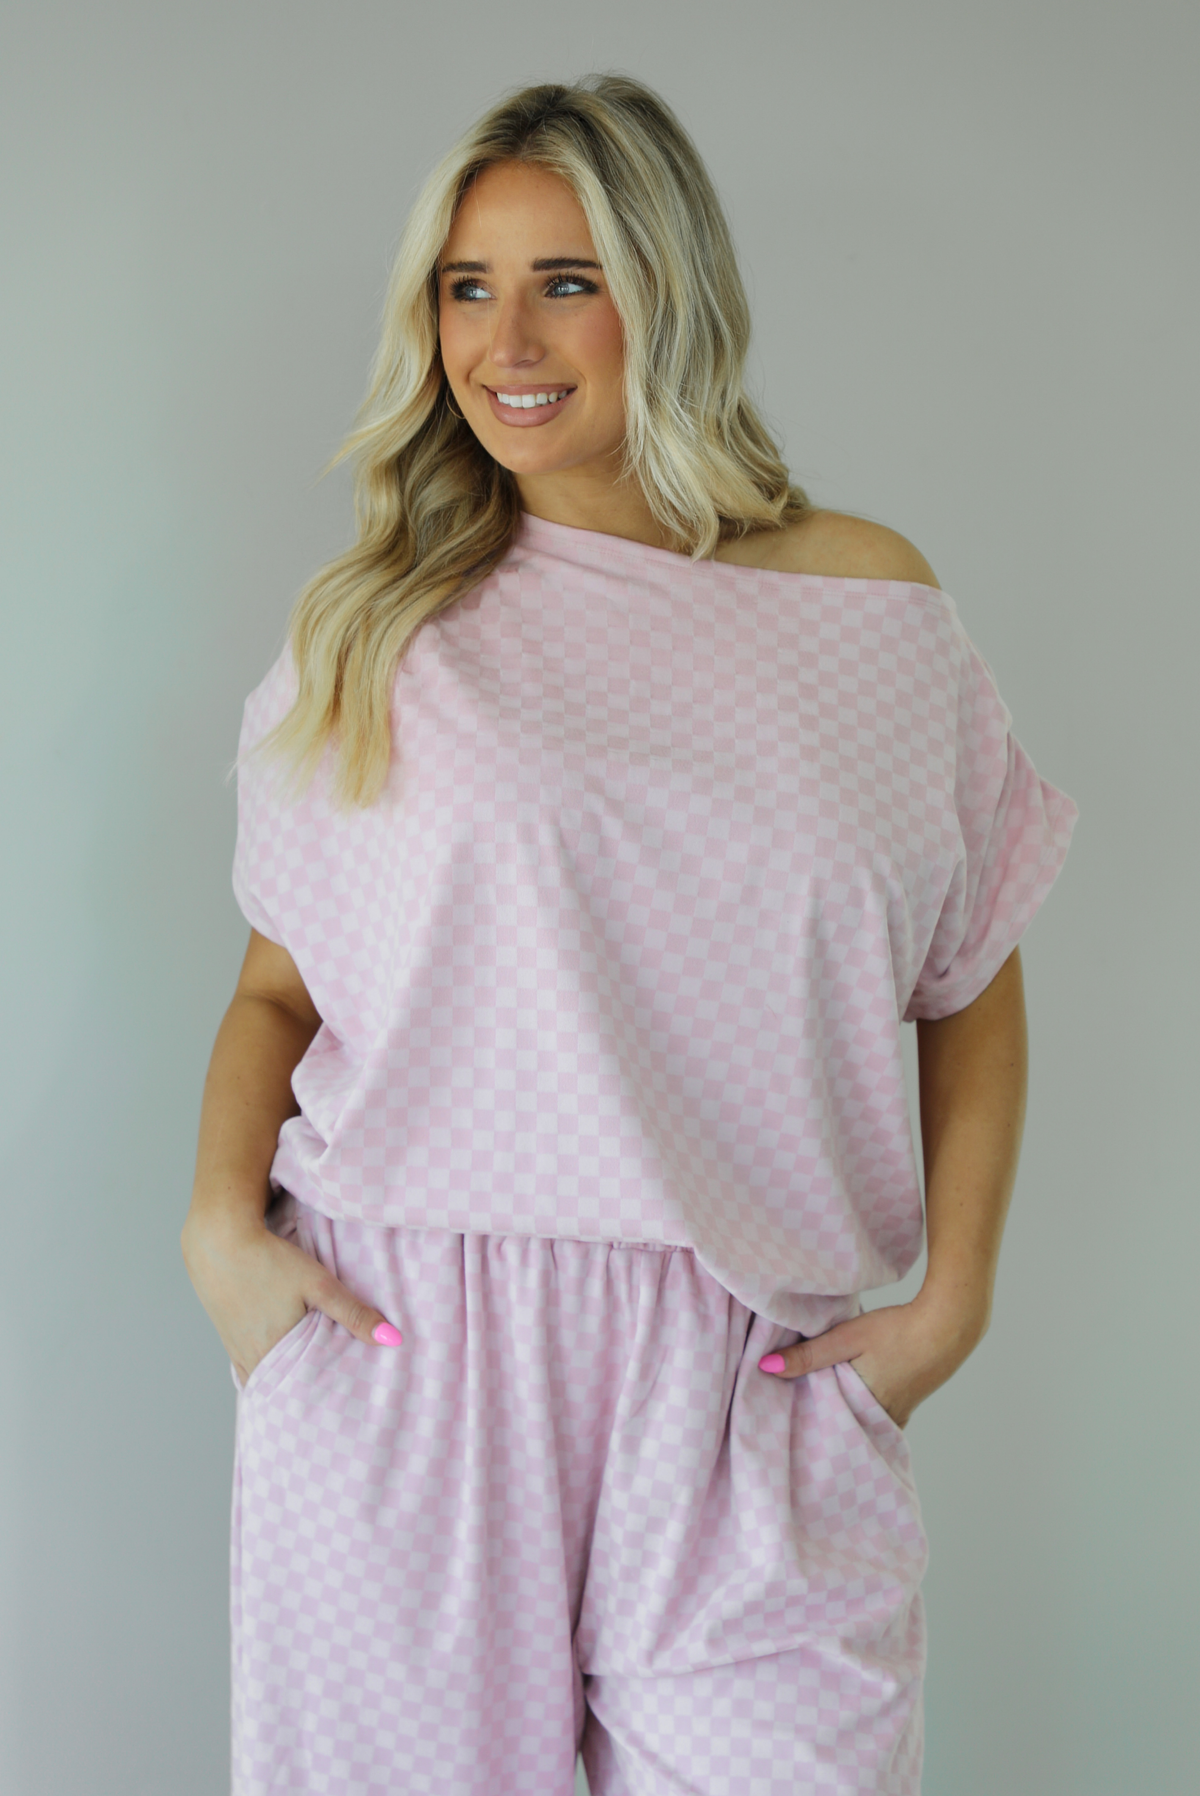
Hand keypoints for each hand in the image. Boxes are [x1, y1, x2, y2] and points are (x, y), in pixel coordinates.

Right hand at [181, 1214, 400, 1386]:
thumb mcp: (319, 1284)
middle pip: (285, 1389)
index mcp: (277, 1353)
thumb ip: (354, 1313)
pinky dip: (265, 1373)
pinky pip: (248, 1368)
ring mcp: (237, 1351)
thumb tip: (392, 1339)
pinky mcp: (228, 1338)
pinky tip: (278, 1371)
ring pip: (266, 1380)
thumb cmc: (270, 1261)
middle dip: (306, 1397)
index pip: (306, 1392)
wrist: (218, 1240)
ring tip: (309, 1393)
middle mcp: (254, 1359)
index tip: (344, 1409)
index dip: (324, 1401)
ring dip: (285, 1385)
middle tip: (331, 1407)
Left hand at [757, 1291, 988, 1428]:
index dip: (804, 1422)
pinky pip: (878, 1413)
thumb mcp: (846, 1338)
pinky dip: (862, 1407)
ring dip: (843, 1414)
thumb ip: (808, 1355)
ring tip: (817, 1405)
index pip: (825, 1426)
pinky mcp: (908, 1401)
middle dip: (822, 1423)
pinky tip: (851, 1394)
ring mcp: (898, 1412)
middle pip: (843, 1425)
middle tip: (792, 1420)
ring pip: (861, 1420)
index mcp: (863, 1407)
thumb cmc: (897, 1331)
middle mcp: (882, 1418)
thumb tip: (765, 1368)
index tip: (781, 1422)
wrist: (949, 1324)